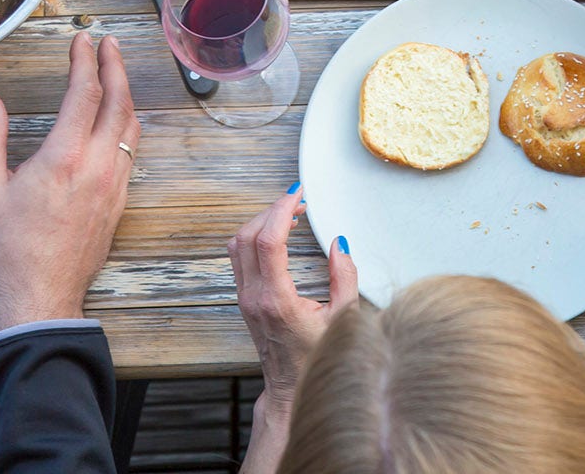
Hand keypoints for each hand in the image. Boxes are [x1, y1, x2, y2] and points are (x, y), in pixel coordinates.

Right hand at [0, 33, 140, 329]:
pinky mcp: (120, 200)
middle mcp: (97, 165)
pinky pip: (131, 151)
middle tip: (108, 44)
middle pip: (118, 101)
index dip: (85, 60)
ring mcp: (114, 183)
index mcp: (64, 157)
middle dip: (114, 66)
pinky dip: (126, 124)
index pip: (85, 92)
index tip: (82, 40)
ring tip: (114, 73)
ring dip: (125, 93)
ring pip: (131, 125)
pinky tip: (118, 119)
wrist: (42, 293)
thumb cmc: (10, 247)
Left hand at [230, 187, 357, 420]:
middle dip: (271, 210)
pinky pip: (240, 258)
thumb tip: (339, 244)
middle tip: (296, 200)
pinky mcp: (245, 300)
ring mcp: (245, 298)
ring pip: (238, 245)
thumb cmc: (318, 359)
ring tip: (288, 214)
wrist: (290, 389)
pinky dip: (255, 237)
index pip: (268, 241)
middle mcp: (254, 297)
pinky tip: (277, 234)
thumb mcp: (344, 319)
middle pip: (248, 236)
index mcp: (276, 300)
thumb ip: (345, 277)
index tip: (297, 195)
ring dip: (260, 222)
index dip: (281, 211)